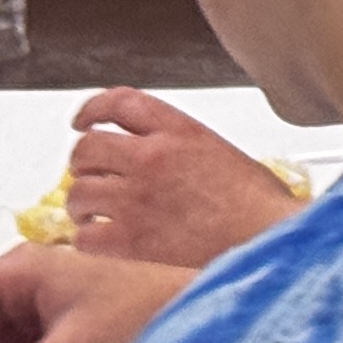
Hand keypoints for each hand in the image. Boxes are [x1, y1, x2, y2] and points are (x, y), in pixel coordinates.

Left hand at [61, 88, 306, 266]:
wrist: (265, 238)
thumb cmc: (257, 201)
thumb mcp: (220, 149)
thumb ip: (181, 143)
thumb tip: (154, 151)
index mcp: (179, 129)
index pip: (119, 102)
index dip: (92, 108)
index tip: (84, 120)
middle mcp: (151, 157)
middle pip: (87, 147)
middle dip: (82, 162)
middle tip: (88, 173)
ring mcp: (136, 198)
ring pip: (77, 192)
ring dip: (81, 203)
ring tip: (92, 212)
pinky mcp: (129, 240)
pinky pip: (84, 236)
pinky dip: (86, 238)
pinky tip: (101, 239)